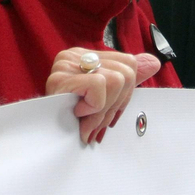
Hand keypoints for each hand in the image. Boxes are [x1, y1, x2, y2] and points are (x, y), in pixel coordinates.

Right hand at [44, 48, 160, 144]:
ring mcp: (67, 64)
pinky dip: (93, 106)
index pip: (127, 64)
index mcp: (86, 57)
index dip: (124, 95)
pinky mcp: (61, 77)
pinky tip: (76, 113)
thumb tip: (153, 62)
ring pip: (117, 79)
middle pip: (126, 72)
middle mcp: (76, 54)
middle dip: (114, 106)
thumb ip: (127, 80)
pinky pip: (100, 86)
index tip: (105, 112)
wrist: (40, 140)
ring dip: (102, 110)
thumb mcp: (103, 100)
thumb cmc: (69, 121)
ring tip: (84, 120)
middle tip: (94, 120)